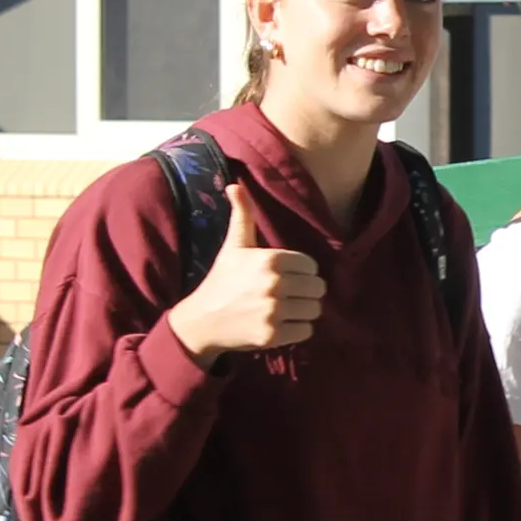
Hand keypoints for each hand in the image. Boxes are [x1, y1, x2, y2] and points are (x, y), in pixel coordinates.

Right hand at [167, 183, 322, 362]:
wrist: (202, 320)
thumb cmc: (222, 280)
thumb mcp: (234, 245)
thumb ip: (242, 215)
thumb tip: (235, 184)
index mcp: (270, 259)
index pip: (311, 266)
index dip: (301, 272)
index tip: (285, 276)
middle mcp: (275, 284)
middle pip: (318, 288)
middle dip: (306, 292)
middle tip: (289, 294)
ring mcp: (274, 311)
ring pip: (315, 310)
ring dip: (304, 311)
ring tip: (287, 309)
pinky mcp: (274, 335)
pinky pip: (307, 330)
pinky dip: (298, 329)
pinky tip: (281, 324)